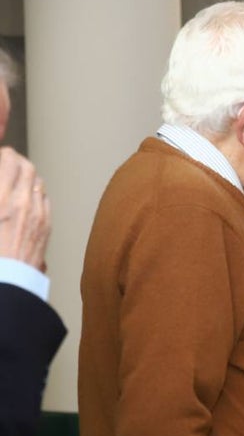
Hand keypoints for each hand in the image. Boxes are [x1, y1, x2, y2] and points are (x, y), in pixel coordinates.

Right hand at [0, 147, 50, 271]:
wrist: (6, 281)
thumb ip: (2, 192)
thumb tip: (5, 178)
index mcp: (2, 199)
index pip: (8, 160)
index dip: (4, 154)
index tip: (0, 154)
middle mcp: (23, 202)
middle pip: (27, 167)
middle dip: (16, 161)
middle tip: (6, 162)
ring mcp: (38, 214)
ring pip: (38, 182)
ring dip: (27, 176)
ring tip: (15, 179)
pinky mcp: (46, 226)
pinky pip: (45, 200)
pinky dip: (36, 193)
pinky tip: (27, 197)